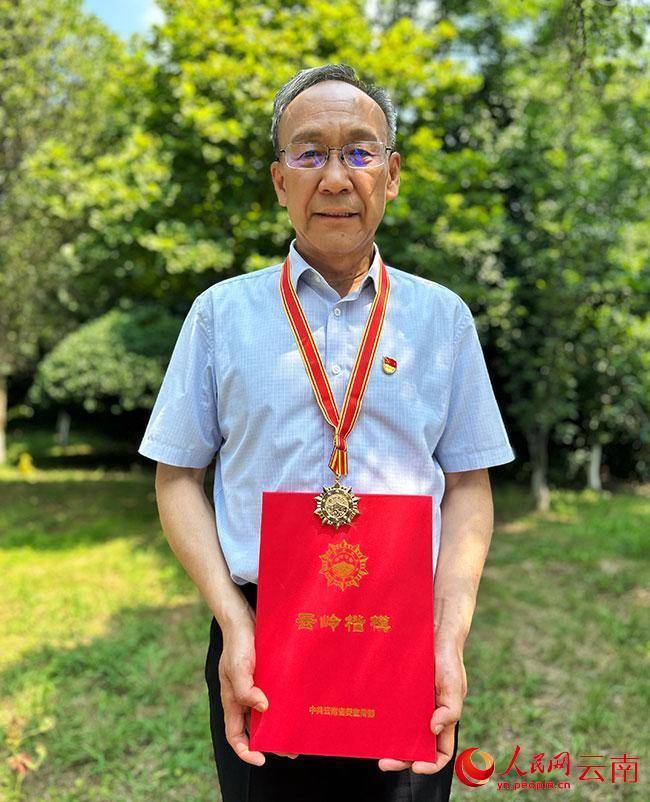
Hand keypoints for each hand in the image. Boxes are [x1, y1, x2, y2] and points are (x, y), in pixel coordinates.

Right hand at [219, 615, 297, 764]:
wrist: (243, 617)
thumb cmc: (237, 643)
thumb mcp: (237, 667)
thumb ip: (245, 690)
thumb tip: (263, 708)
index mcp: (232, 701)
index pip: (235, 735)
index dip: (246, 751)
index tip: (262, 760)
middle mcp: (243, 698)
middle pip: (254, 729)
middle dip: (270, 743)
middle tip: (290, 750)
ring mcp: (254, 687)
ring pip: (266, 715)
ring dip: (279, 725)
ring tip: (298, 732)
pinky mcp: (266, 677)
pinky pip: (275, 696)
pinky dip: (284, 705)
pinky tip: (298, 707)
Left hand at [377, 644, 466, 773]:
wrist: (435, 632)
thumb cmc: (449, 660)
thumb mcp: (455, 685)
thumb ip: (450, 710)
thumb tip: (434, 730)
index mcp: (443, 719)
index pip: (441, 752)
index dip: (431, 764)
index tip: (416, 766)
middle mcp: (426, 715)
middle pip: (415, 746)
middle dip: (401, 758)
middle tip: (384, 762)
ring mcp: (411, 704)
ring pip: (399, 731)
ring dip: (388, 742)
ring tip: (375, 746)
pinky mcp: (398, 690)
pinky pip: (389, 708)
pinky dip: (381, 718)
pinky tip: (371, 721)